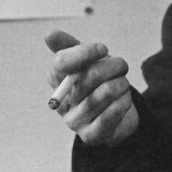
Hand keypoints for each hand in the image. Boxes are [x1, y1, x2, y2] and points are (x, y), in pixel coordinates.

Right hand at [45, 29, 138, 146]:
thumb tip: (48, 35)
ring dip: (121, 84)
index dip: (84, 52)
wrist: (116, 111)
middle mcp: (62, 102)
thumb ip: (69, 45)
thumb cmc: (98, 81)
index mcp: (56, 80)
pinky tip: (123, 99)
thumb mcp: (87, 59)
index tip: (103, 48)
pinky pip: (111, 113)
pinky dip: (123, 101)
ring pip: (104, 93)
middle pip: (87, 77)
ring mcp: (75, 121)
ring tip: (123, 83)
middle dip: (112, 66)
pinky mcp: (91, 136)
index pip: (61, 63)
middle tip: (121, 65)